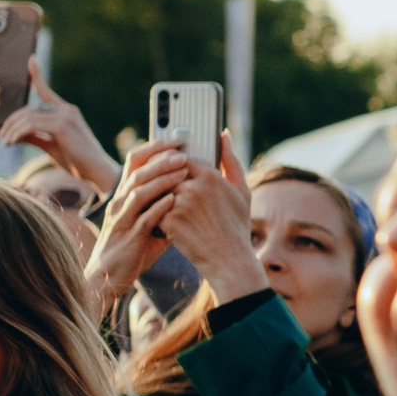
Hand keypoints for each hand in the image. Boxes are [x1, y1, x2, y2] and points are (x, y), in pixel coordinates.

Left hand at [0, 62, 120, 195]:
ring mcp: (66, 116)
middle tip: (3, 138)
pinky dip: (18, 133)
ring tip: (6, 143)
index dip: (37, 74)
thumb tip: (15, 134)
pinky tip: (12, 143)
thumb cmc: (77, 162)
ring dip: (12, 130)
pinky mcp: (63, 125)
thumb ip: (35, 137)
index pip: (45, 91)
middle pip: (29, 110)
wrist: (97, 173)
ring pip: (28, 117)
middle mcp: (66, 110)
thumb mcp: (52, 147)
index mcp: (66, 112)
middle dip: (11, 122)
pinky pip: (32, 125)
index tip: (31, 60)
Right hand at [84, 141, 192, 313]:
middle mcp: (120, 202)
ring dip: (162, 179)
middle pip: (138, 171)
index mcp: (125, 195)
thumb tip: (187, 191)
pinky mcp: (129, 236)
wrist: (109, 276)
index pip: (135, 162)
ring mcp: (123, 218)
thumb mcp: (147, 221)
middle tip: (183, 152)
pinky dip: (159, 208)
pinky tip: (174, 200)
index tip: (175, 140)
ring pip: (140, 191)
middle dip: (161, 160)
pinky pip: (144, 218)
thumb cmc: (132, 247)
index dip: (153, 148)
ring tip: (183, 171)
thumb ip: (163, 205)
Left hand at [158, 136, 269, 301]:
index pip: (181, 158)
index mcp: (211, 175)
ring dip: (159, 199)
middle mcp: (195, 186)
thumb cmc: (237, 226)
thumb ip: (230, 160)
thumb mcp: (242, 191)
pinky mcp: (169, 221)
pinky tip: (166, 225)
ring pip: (159, 191)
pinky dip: (157, 216)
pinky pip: (154, 210)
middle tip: (168, 193)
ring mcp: (180, 203)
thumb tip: (223, 134)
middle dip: (165, 182)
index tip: (173, 171)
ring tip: (168, 210)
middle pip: (167, 174)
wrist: (229, 261)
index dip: (174, 164)